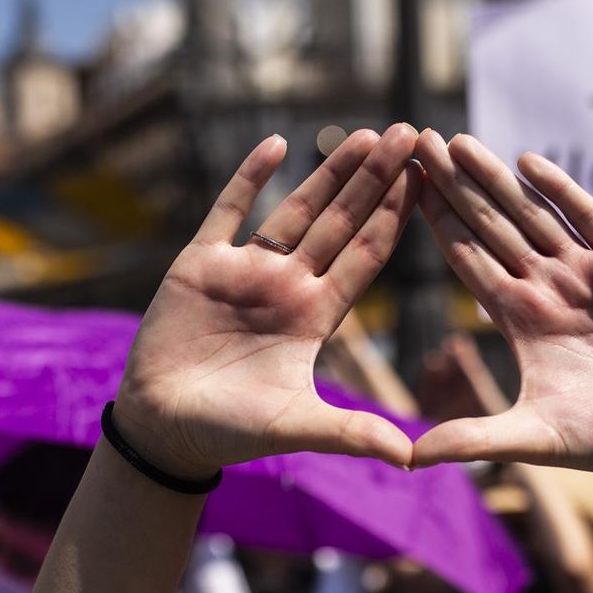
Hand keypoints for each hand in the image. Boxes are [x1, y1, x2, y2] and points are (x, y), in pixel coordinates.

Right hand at [114, 127, 420, 476]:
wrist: (164, 430)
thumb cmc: (231, 433)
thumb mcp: (297, 427)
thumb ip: (352, 433)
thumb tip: (411, 459)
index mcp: (316, 317)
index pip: (367, 256)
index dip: (397, 217)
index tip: (427, 180)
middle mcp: (288, 286)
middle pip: (342, 222)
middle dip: (376, 179)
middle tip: (413, 134)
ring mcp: (245, 271)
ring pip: (297, 209)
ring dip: (330, 172)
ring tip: (368, 134)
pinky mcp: (200, 263)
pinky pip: (228, 210)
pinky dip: (250, 178)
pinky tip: (278, 144)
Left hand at [409, 132, 592, 473]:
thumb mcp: (530, 439)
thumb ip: (472, 440)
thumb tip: (407, 459)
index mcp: (519, 319)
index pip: (468, 260)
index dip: (436, 224)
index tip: (402, 187)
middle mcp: (547, 288)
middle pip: (491, 226)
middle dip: (456, 185)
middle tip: (418, 140)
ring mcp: (587, 274)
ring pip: (532, 214)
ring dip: (496, 179)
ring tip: (458, 143)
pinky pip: (591, 220)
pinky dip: (563, 191)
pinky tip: (530, 163)